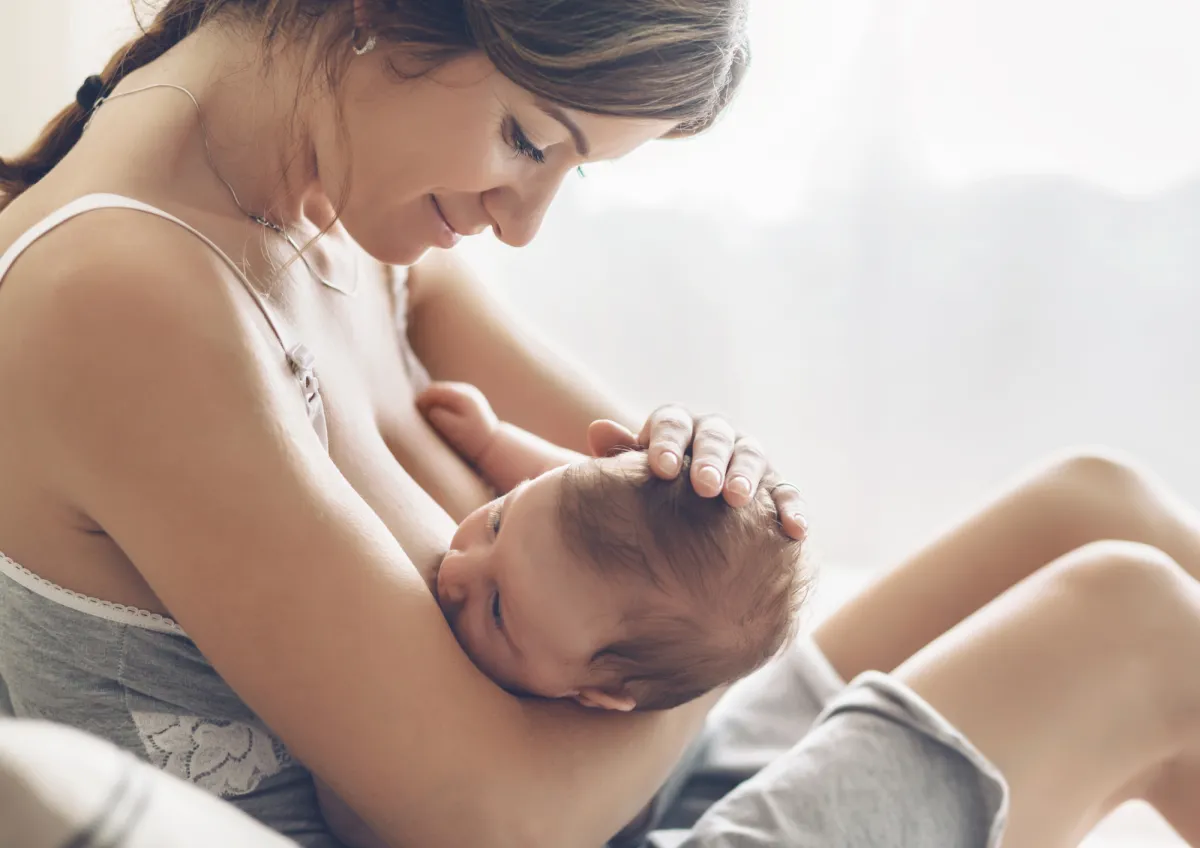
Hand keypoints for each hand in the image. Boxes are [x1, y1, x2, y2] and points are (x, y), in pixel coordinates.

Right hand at [415, 382, 499, 463]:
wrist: (492, 445)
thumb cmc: (472, 440)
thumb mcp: (453, 430)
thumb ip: (439, 417)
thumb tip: (428, 408)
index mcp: (462, 396)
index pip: (433, 390)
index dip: (420, 399)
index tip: (412, 411)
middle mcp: (466, 390)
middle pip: (437, 389)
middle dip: (425, 399)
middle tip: (416, 413)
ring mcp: (468, 393)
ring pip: (442, 392)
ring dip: (432, 401)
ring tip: (424, 415)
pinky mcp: (468, 399)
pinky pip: (448, 397)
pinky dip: (440, 404)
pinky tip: (436, 415)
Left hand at [587, 406, 806, 540]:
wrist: (684, 523)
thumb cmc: (651, 495)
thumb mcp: (632, 477)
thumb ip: (619, 455)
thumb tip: (598, 429)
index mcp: (678, 428)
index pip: (672, 422)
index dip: (666, 441)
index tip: (660, 468)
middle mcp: (716, 437)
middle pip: (715, 436)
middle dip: (709, 458)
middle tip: (704, 485)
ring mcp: (748, 460)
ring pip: (752, 457)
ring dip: (746, 476)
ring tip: (736, 499)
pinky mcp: (774, 487)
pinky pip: (787, 494)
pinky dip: (792, 509)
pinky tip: (796, 530)